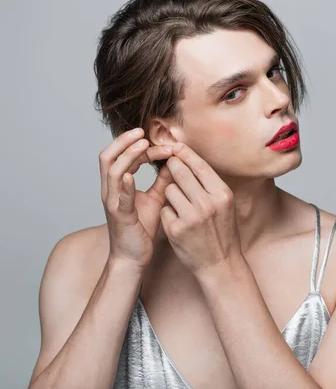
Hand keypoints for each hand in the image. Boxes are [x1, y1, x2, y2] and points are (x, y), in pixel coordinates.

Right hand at [100, 128, 173, 268]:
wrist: (134, 257)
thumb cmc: (143, 229)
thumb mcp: (156, 199)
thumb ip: (162, 181)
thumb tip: (174, 162)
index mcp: (119, 186)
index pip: (123, 157)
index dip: (139, 147)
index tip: (160, 144)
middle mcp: (111, 191)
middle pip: (108, 157)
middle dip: (124, 142)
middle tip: (142, 131)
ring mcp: (113, 203)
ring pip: (111, 172)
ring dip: (126, 156)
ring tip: (141, 145)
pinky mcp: (119, 217)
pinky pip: (119, 198)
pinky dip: (124, 184)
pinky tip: (132, 174)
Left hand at [160, 143, 241, 275]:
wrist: (220, 263)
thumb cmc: (222, 231)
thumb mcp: (224, 204)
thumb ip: (209, 183)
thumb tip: (189, 158)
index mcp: (222, 194)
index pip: (199, 165)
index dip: (184, 153)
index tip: (175, 147)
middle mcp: (208, 203)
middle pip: (180, 172)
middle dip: (172, 168)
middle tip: (171, 168)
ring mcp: (191, 217)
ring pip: (169, 189)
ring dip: (171, 195)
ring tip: (182, 207)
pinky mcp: (176, 230)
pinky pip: (164, 209)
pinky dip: (168, 213)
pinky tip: (178, 223)